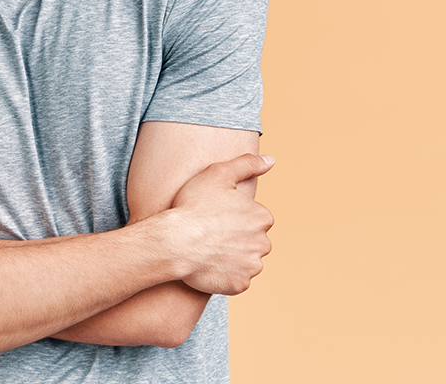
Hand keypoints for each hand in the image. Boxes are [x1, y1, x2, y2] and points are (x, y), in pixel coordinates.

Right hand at [168, 153, 274, 295]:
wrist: (174, 241)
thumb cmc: (193, 205)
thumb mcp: (219, 173)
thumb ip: (247, 164)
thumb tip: (271, 160)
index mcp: (262, 217)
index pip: (255, 217)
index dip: (235, 216)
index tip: (217, 216)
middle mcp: (263, 243)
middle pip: (253, 240)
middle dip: (238, 238)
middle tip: (212, 233)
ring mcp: (252, 266)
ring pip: (246, 261)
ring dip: (232, 257)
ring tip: (209, 249)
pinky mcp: (239, 284)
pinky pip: (236, 280)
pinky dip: (225, 275)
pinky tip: (209, 265)